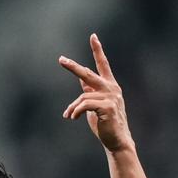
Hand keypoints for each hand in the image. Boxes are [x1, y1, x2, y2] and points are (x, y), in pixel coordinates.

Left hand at [59, 34, 132, 152]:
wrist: (116, 141)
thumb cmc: (105, 124)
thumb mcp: (96, 105)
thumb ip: (90, 92)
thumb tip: (81, 80)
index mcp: (110, 86)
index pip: (103, 64)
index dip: (98, 50)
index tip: (93, 36)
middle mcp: (111, 88)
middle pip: (88, 74)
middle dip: (73, 67)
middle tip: (61, 60)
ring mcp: (110, 97)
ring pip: (82, 96)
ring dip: (72, 107)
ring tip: (69, 116)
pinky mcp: (107, 107)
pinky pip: (84, 105)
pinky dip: (75, 111)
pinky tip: (73, 118)